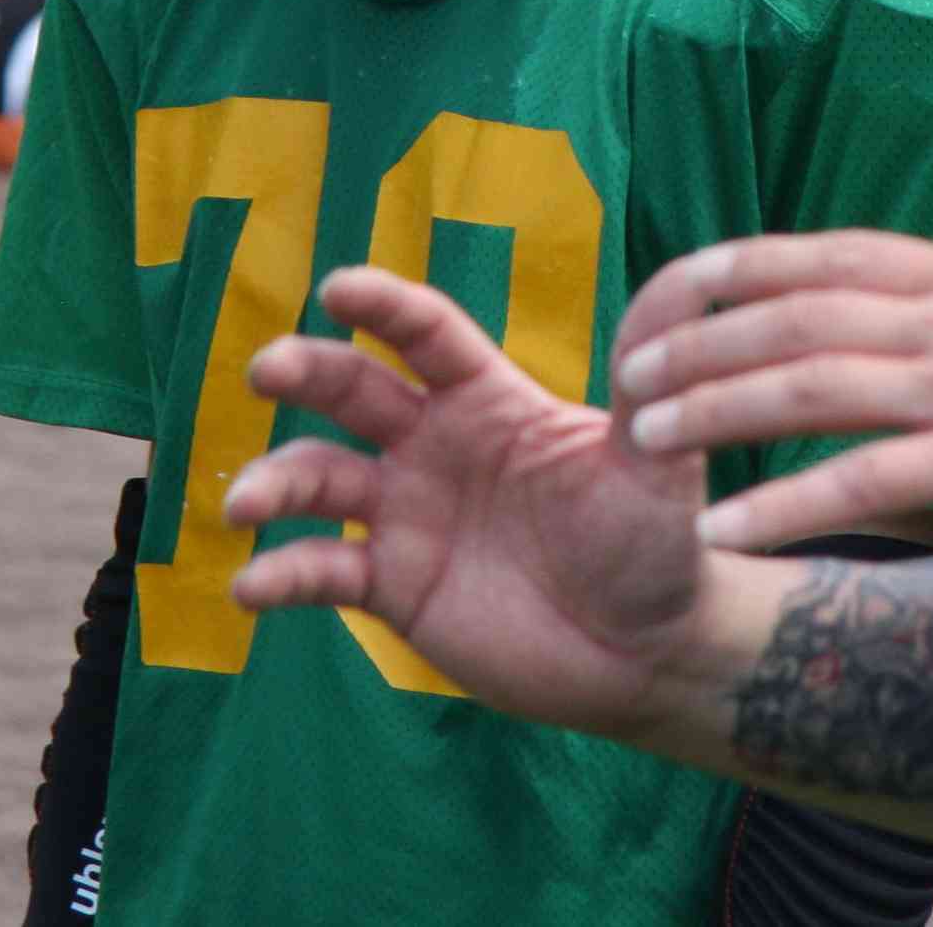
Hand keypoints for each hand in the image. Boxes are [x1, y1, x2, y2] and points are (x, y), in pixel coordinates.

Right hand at [228, 266, 718, 738]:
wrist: (647, 653)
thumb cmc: (659, 543)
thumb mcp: (658, 461)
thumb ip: (650, 382)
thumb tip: (688, 279)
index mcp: (490, 400)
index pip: (425, 335)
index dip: (382, 307)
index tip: (336, 287)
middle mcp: (434, 445)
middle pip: (353, 390)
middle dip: (305, 371)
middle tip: (266, 370)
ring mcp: (406, 515)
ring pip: (319, 478)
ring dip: (274, 483)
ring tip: (244, 503)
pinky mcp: (392, 586)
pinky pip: (322, 571)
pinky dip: (281, 575)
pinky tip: (251, 588)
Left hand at [611, 183, 932, 551]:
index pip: (831, 255)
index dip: (741, 268)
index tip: (673, 283)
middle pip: (792, 316)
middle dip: (696, 344)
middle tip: (624, 377)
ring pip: (804, 385)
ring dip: (711, 413)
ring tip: (641, 442)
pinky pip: (862, 480)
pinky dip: (782, 505)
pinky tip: (722, 532)